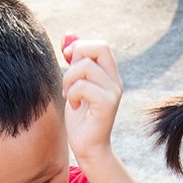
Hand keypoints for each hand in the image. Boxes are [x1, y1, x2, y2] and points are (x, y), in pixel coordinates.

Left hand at [60, 35, 124, 163]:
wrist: (88, 147)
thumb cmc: (80, 118)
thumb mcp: (75, 85)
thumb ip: (74, 62)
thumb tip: (69, 35)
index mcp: (109, 74)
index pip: (100, 45)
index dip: (80, 46)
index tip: (67, 61)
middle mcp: (115, 81)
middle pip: (99, 47)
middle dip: (76, 58)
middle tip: (69, 79)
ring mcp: (113, 92)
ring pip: (85, 67)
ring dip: (69, 79)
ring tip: (69, 95)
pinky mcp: (107, 104)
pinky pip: (83, 86)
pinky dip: (72, 94)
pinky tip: (73, 105)